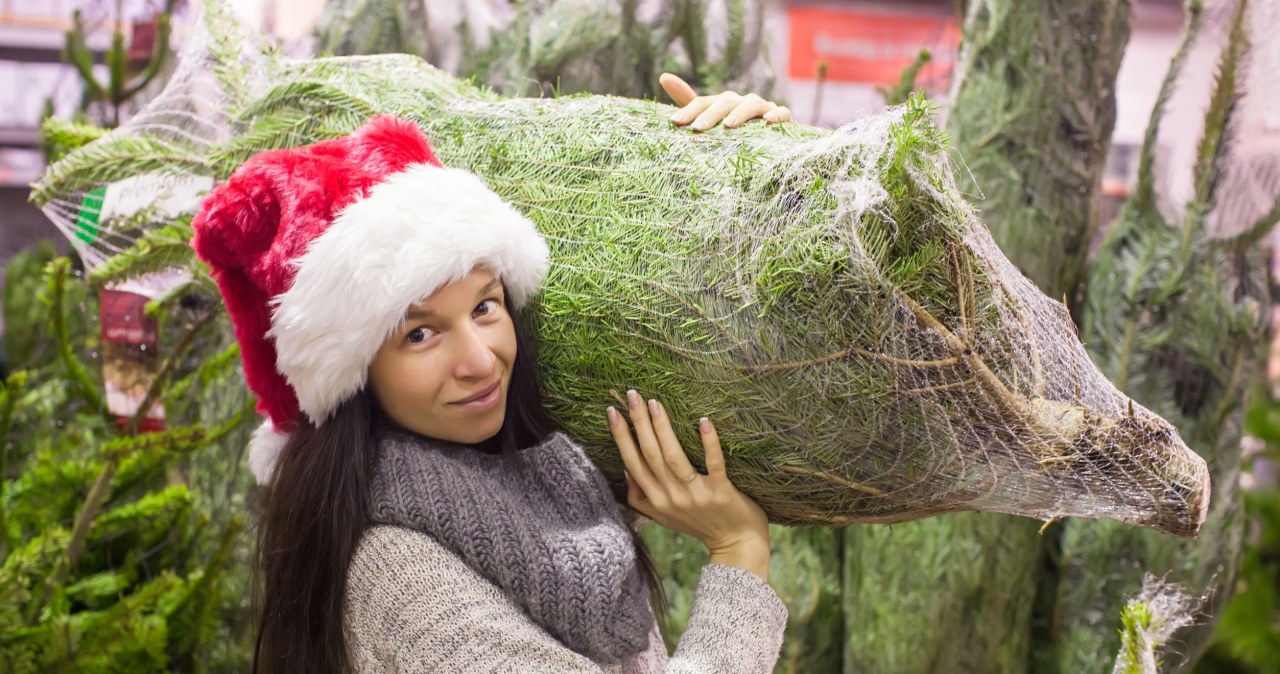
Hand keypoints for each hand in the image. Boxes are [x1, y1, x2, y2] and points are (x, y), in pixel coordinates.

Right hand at [607, 390, 769, 557]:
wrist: (737, 546)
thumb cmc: (701, 525)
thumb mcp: (664, 516)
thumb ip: (642, 497)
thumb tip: (627, 471)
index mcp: (656, 500)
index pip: (633, 463)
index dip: (621, 437)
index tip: (613, 412)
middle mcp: (672, 498)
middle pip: (650, 454)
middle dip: (638, 423)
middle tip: (632, 395)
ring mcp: (696, 496)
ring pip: (673, 457)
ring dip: (663, 428)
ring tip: (656, 403)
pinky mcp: (720, 493)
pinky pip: (713, 464)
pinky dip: (709, 443)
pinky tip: (704, 421)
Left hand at [660, 72, 792, 131]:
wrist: (773, 141)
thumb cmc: (737, 130)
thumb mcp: (710, 119)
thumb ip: (688, 102)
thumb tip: (663, 75)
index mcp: (723, 104)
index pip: (703, 103)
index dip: (689, 110)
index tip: (674, 122)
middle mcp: (742, 103)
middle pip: (726, 102)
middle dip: (711, 114)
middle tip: (697, 129)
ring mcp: (764, 109)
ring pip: (753, 104)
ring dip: (741, 113)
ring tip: (729, 125)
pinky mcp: (784, 119)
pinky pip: (783, 113)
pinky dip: (777, 115)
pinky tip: (768, 122)